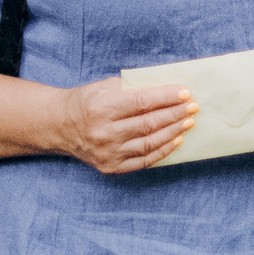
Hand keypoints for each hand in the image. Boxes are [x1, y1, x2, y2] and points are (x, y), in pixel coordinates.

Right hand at [54, 78, 197, 174]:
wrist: (59, 126)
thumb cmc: (88, 101)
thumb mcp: (105, 87)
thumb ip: (134, 88)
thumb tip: (169, 89)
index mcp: (101, 108)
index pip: (141, 102)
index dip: (166, 97)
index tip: (185, 93)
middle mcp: (103, 133)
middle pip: (148, 124)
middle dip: (175, 114)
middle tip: (193, 107)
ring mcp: (107, 153)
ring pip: (149, 143)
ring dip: (173, 132)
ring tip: (189, 122)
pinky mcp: (110, 167)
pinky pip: (143, 161)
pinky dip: (163, 151)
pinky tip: (177, 140)